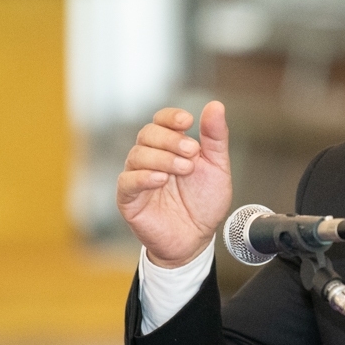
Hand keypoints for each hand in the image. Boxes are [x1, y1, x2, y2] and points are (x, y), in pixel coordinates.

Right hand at [116, 101, 231, 267]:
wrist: (197, 239)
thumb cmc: (204, 203)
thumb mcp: (217, 167)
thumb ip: (215, 138)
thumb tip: (215, 106)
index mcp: (170, 146)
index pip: (161, 120)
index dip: (171, 117)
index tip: (188, 121)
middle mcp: (151, 158)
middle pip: (147, 134)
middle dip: (170, 139)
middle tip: (192, 153)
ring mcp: (137, 177)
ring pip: (137, 155)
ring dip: (162, 158)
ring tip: (184, 169)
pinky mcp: (128, 199)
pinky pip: (127, 181)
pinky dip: (143, 177)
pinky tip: (161, 179)